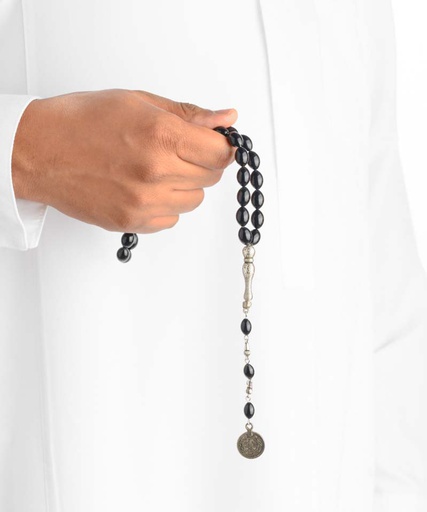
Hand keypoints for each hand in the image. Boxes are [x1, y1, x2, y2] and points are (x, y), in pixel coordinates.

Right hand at [11, 88, 237, 232]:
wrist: (38, 151)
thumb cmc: (81, 122)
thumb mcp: (138, 102)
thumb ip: (188, 114)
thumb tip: (226, 118)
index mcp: (161, 136)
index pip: (221, 153)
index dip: (222, 147)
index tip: (215, 143)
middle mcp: (155, 172)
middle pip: (211, 178)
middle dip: (202, 163)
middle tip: (178, 151)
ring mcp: (143, 202)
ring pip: (193, 201)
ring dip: (184, 186)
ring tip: (156, 169)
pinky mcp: (131, 222)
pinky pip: (170, 219)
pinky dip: (165, 206)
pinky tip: (144, 188)